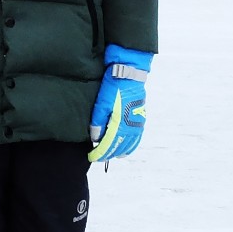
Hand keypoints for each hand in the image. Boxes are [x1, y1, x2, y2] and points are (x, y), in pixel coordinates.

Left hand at [89, 46, 152, 163]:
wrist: (130, 74)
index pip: (108, 145)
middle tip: (99, 157)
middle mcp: (130, 127)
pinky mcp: (141, 119)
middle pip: (119, 147)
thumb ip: (98, 122)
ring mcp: (137, 124)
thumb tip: (96, 139)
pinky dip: (131, 146)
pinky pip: (137, 138)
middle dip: (108, 154)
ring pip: (129, 145)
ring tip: (112, 156)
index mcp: (119, 124)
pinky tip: (126, 148)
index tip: (92, 157)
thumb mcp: (101, 103)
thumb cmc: (114, 87)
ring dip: (120, 152)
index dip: (100, 153)